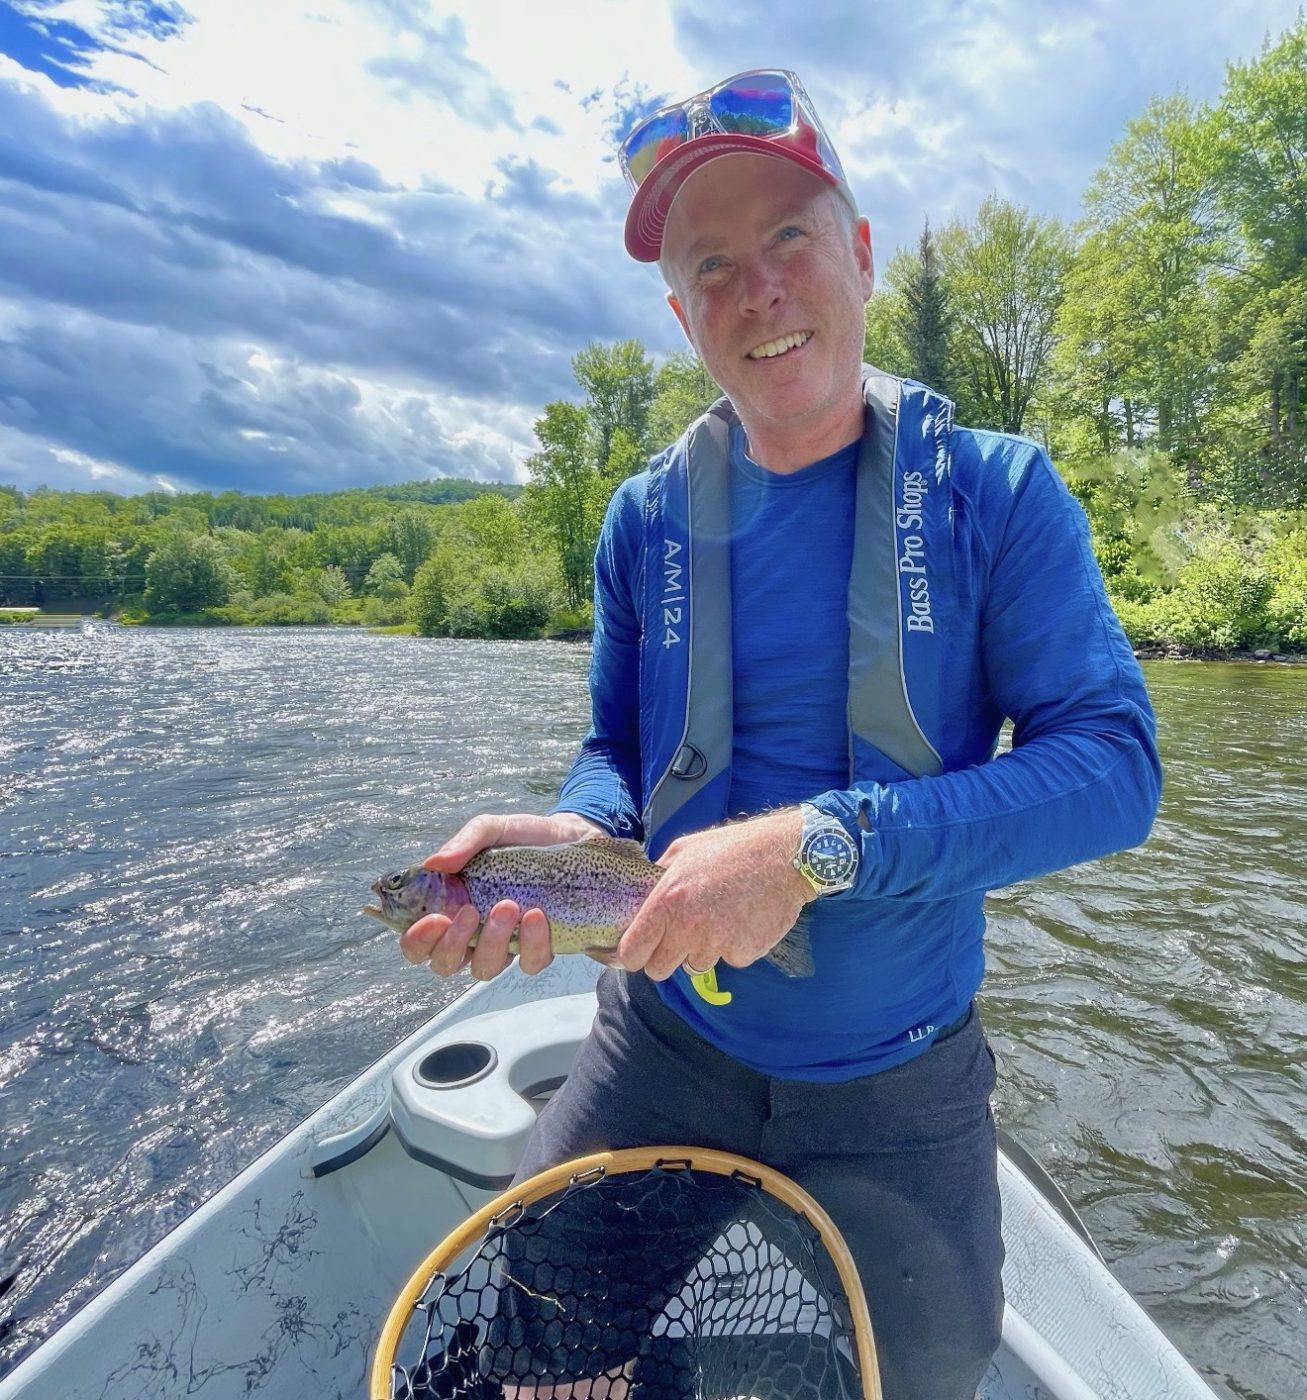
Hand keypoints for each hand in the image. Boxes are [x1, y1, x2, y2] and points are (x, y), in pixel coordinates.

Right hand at [398, 812, 606, 980]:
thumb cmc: (524, 836)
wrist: (575, 836)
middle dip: (453, 944)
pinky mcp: (540, 948)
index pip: (418, 941)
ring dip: (491, 942)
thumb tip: (434, 863)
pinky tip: (536, 916)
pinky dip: (532, 944)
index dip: (417, 940)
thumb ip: (465, 842)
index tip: (434, 918)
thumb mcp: (493, 828)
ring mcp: (506, 944)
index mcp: (450, 907)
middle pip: (445, 964)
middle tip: (469, 912)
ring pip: (485, 968)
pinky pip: (529, 963)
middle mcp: (472, 933)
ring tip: (509, 906)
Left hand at [617, 809, 813, 980]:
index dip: (634, 955)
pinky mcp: (744, 953)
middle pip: (659, 970)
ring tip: (720, 917)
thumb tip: (642, 896)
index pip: (632, 952)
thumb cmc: (732, 848)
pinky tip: (743, 920)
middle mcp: (688, 928)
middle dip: (665, 958)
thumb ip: (658, 876)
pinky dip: (733, 947)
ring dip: (702, 950)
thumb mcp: (684, 850)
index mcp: (667, 902)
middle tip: (680, 938)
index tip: (641, 952)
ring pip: (695, 966)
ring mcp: (717, 944)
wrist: (784, 856)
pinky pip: (728, 960)